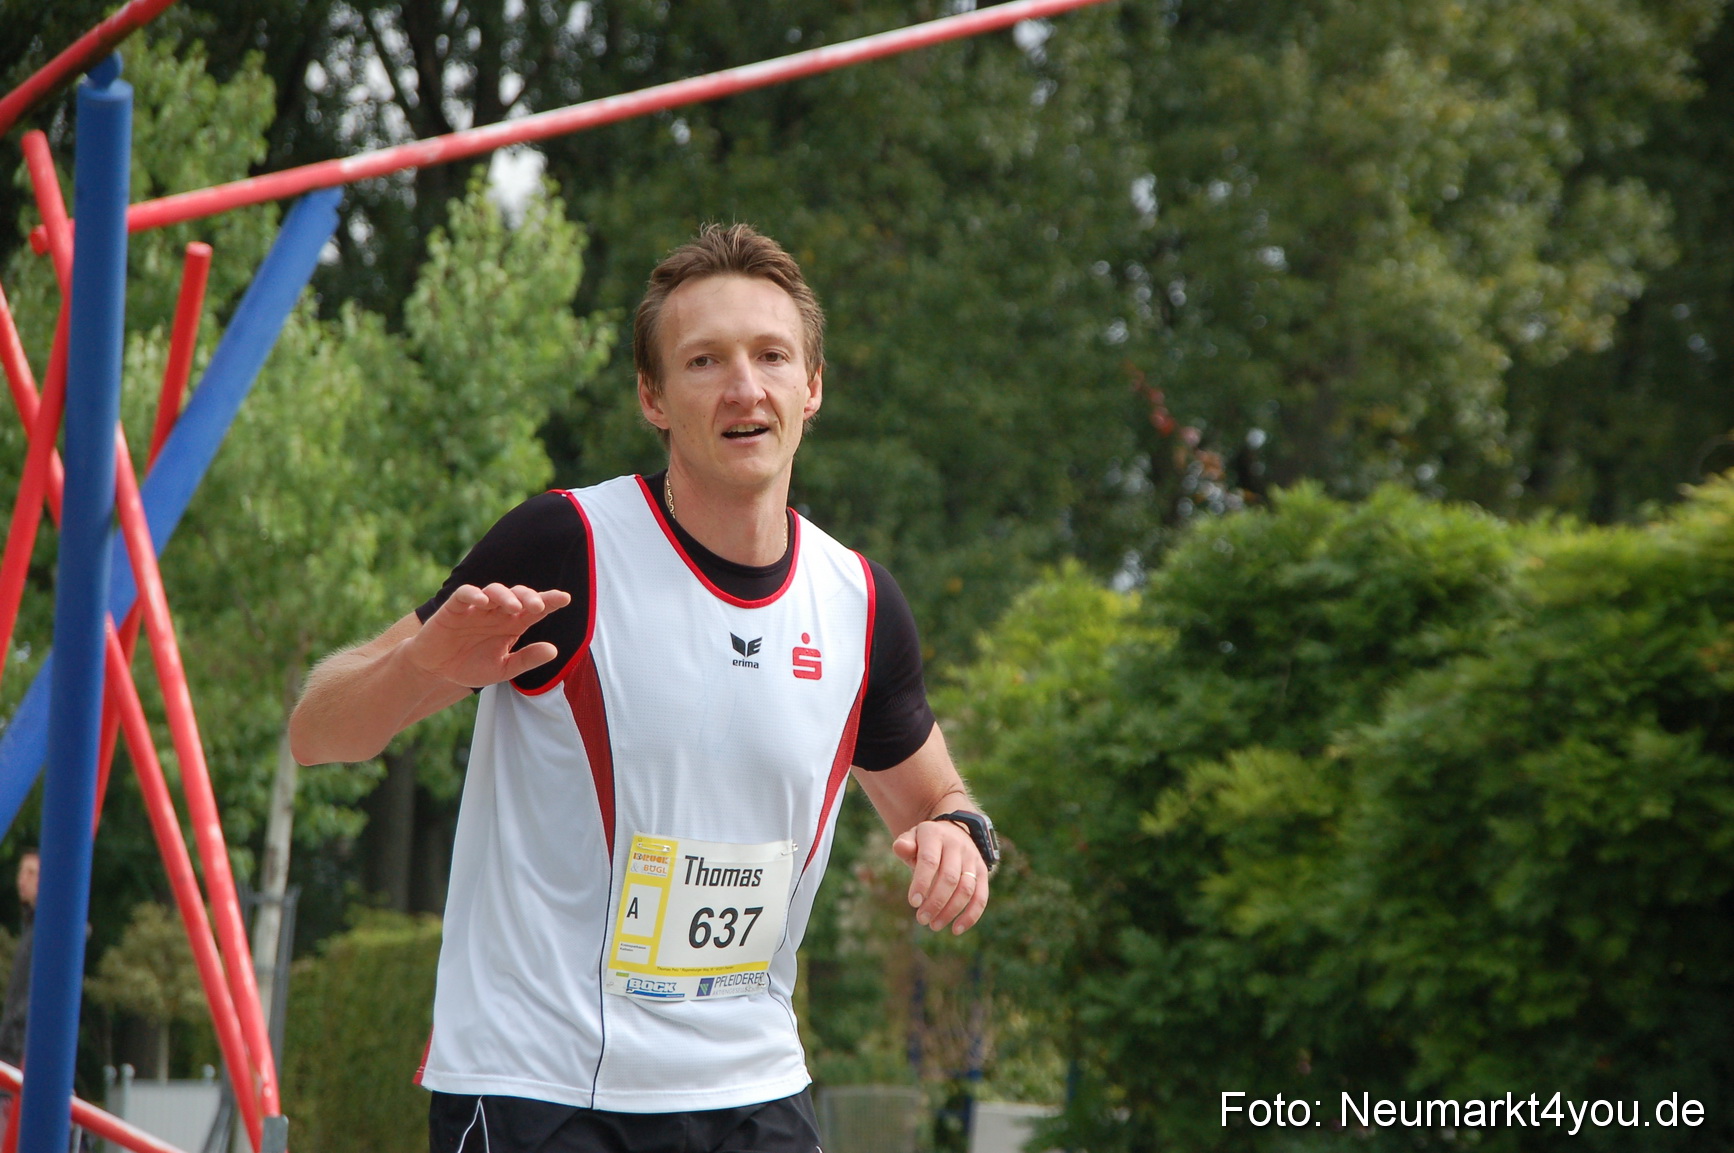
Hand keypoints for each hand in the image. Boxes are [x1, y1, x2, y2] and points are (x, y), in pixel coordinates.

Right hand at [403, 583, 571, 688]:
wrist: (435, 670)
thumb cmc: (470, 666)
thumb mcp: (502, 669)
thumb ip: (526, 659)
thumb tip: (554, 650)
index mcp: (512, 624)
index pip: (534, 609)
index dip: (549, 601)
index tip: (565, 598)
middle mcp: (497, 612)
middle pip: (517, 595)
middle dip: (529, 597)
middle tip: (538, 607)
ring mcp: (476, 608)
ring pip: (494, 591)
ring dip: (505, 596)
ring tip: (514, 607)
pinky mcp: (454, 608)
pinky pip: (464, 595)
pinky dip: (473, 595)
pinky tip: (483, 602)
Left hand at [893, 818, 989, 934]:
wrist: (951, 832)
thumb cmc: (924, 843)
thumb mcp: (912, 838)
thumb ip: (905, 845)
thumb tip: (900, 847)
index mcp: (936, 836)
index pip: (930, 861)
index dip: (922, 882)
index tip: (913, 903)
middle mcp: (957, 846)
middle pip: (949, 878)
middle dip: (936, 902)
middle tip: (922, 919)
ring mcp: (972, 858)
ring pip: (966, 889)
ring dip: (951, 911)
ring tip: (934, 925)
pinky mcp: (983, 872)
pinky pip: (981, 896)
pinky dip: (971, 915)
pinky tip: (956, 929)